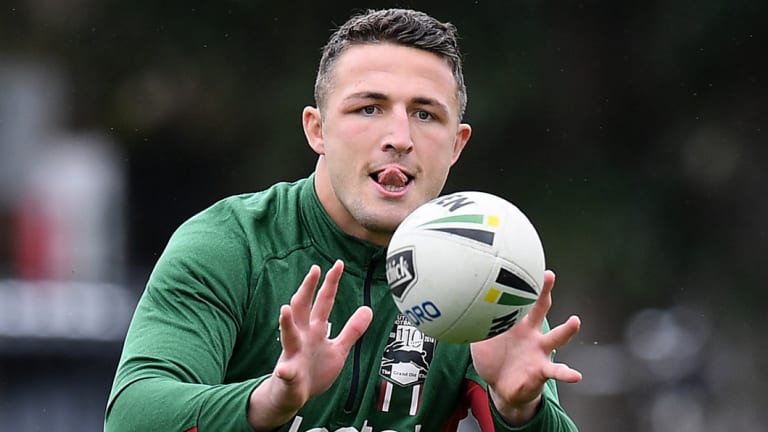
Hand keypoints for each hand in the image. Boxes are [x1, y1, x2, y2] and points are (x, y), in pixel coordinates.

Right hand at [248, 260, 372, 429]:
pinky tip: (284, 370)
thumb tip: (368, 309)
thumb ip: (352, 330)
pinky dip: (285, 372)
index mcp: (314, 330)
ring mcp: (293, 355)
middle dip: (307, 289)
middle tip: (313, 269)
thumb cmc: (313, 370)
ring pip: (288, 335)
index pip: (323, 302)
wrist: (292, 396)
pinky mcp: (289, 376)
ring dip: (286, 323)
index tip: (338, 264)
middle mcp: (302, 337)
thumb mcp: (338, 349)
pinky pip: (286, 373)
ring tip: (285, 309)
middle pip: (303, 308)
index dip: (330, 284)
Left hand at [470, 270, 581, 424]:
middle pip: (541, 308)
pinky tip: (575, 375)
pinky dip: (566, 373)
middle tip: (548, 275)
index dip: (522, 283)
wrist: (501, 387)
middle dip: (545, 291)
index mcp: (518, 323)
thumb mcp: (480, 338)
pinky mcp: (542, 370)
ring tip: (574, 322)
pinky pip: (556, 371)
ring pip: (556, 338)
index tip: (523, 263)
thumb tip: (455, 304)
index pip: (522, 299)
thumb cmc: (493, 358)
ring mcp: (539, 351)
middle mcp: (532, 333)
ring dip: (566, 330)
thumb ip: (473, 322)